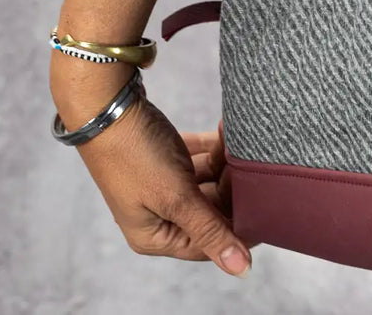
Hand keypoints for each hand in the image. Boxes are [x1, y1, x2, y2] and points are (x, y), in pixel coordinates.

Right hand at [52, 59, 252, 276]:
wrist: (105, 102)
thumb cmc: (133, 155)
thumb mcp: (175, 197)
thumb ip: (210, 230)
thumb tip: (241, 269)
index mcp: (155, 236)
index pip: (208, 243)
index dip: (238, 226)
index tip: (266, 208)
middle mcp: (157, 214)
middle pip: (209, 211)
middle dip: (232, 188)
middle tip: (253, 167)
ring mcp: (160, 184)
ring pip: (207, 181)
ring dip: (225, 163)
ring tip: (240, 144)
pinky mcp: (163, 157)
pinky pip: (197, 158)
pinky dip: (213, 147)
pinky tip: (227, 132)